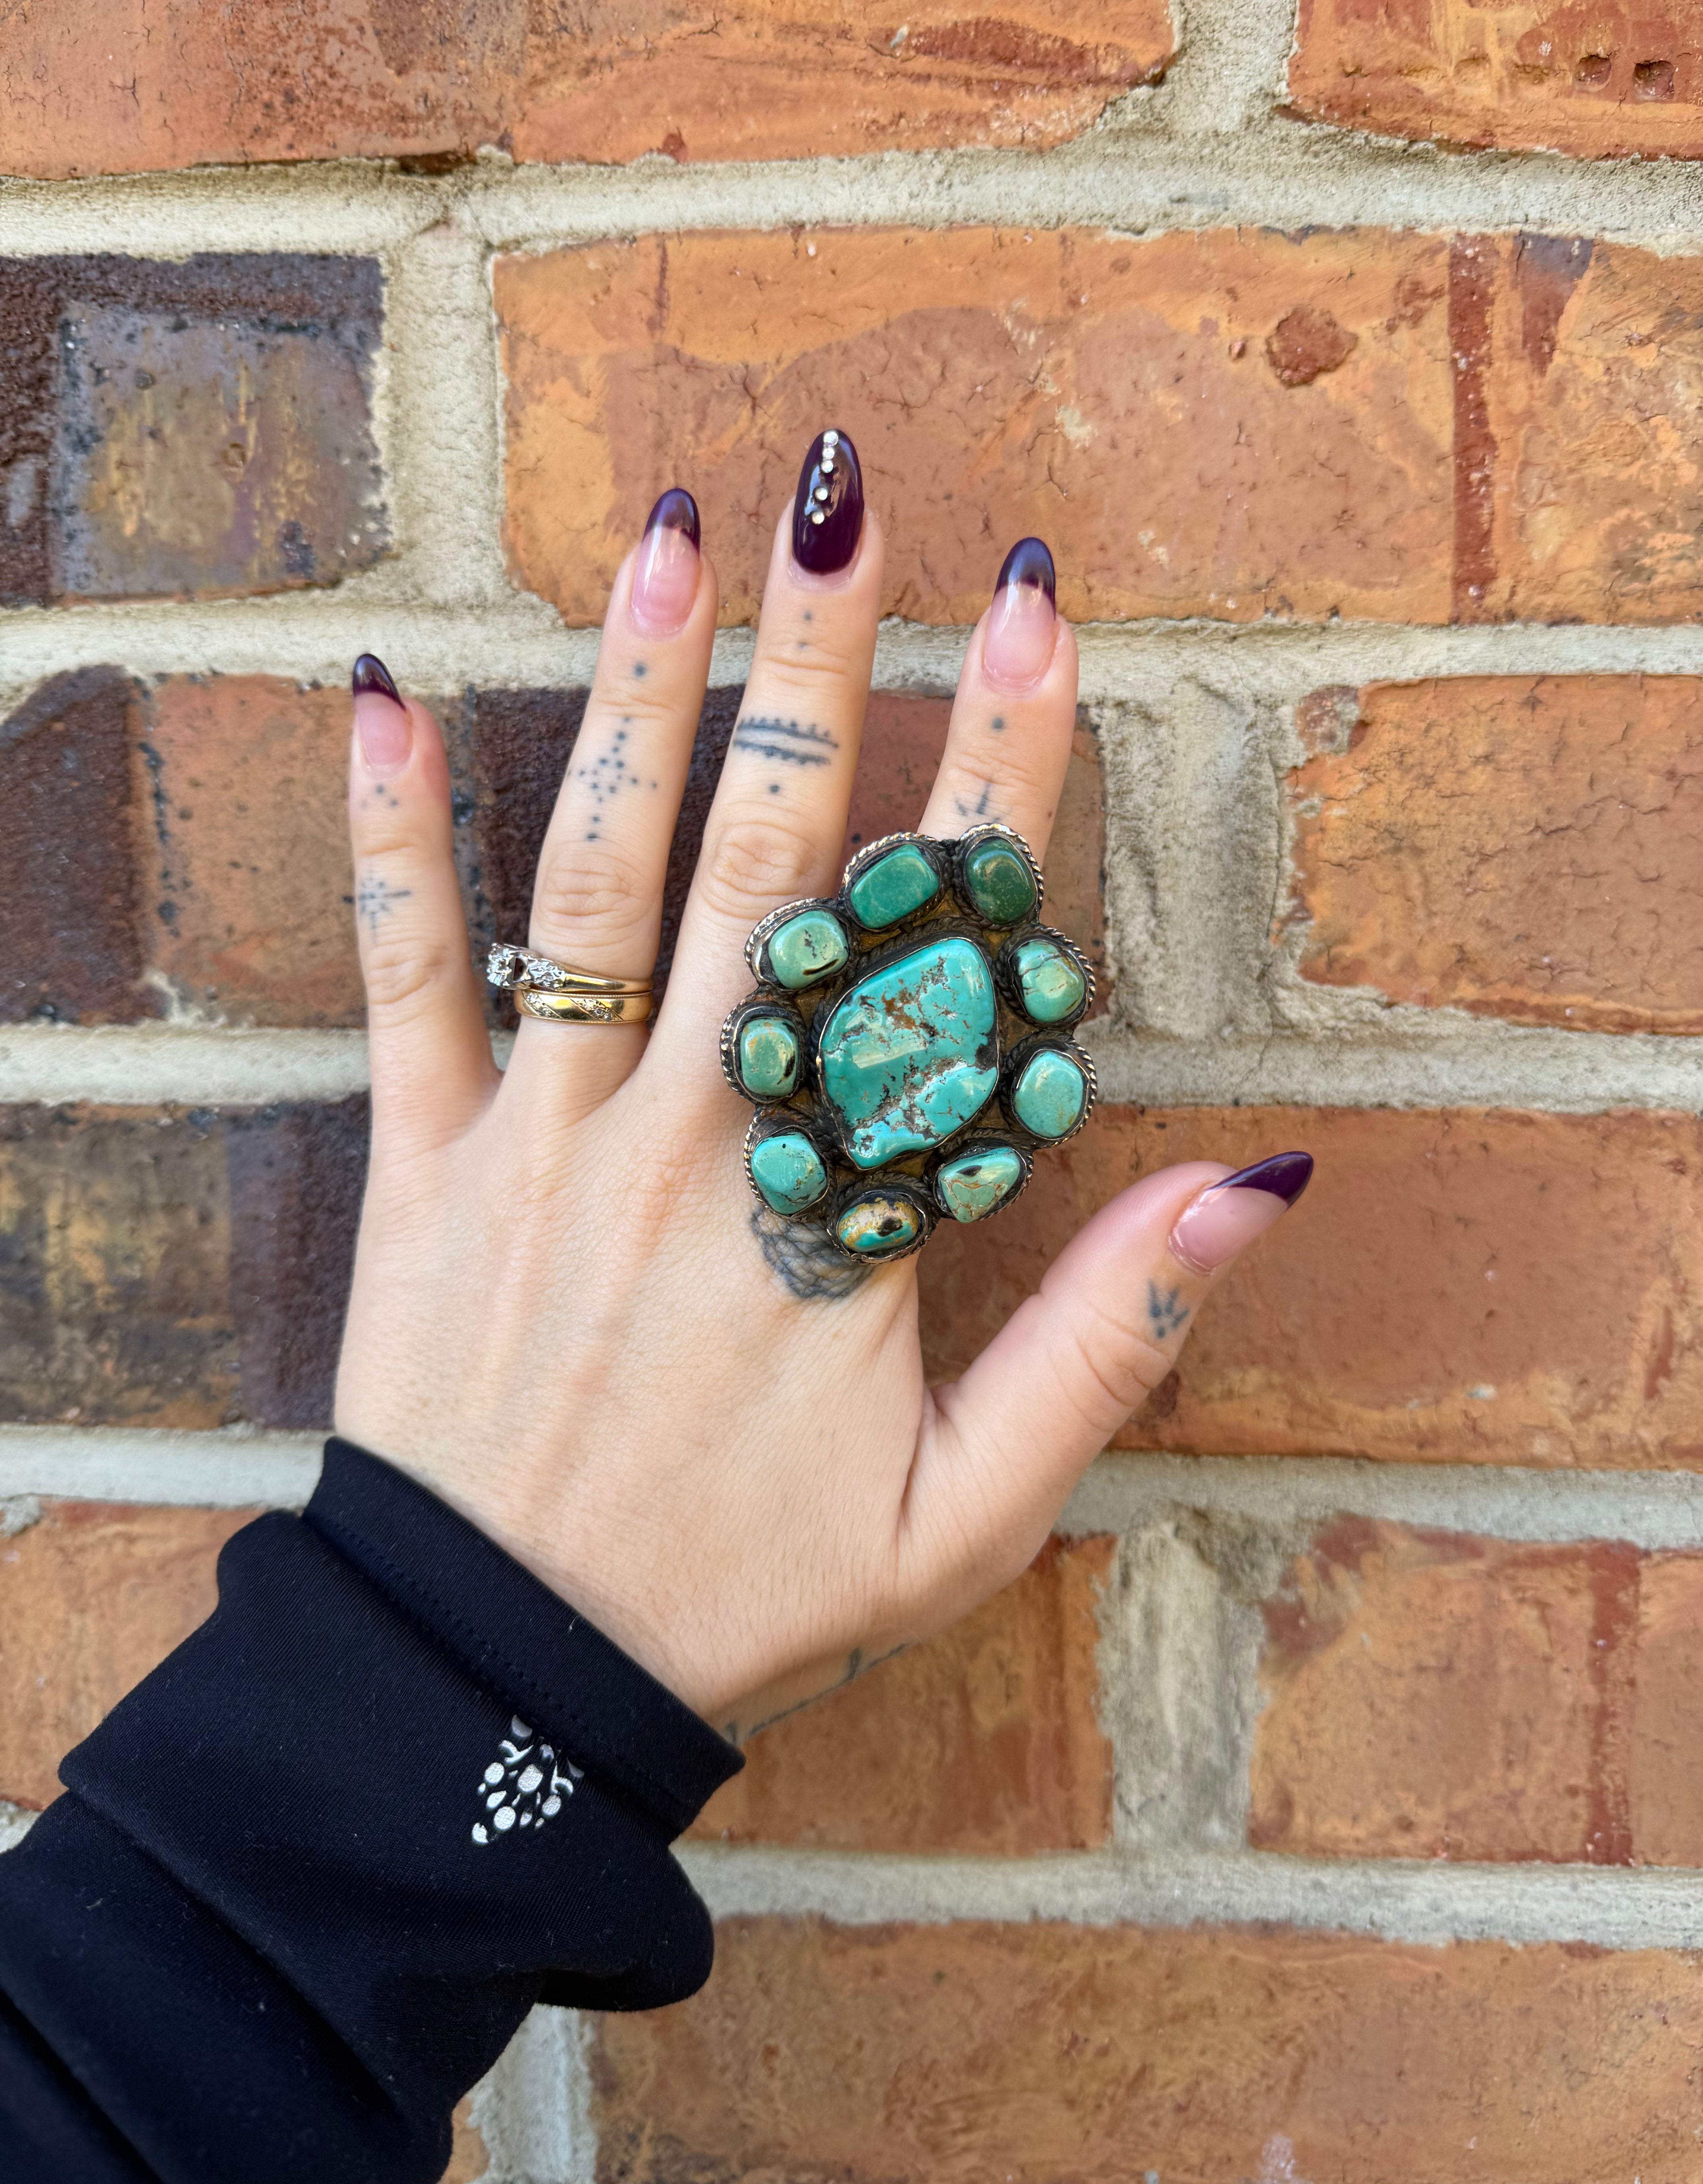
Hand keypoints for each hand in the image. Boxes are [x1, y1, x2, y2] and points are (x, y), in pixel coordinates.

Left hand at [333, 445, 1310, 1740]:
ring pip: (603, 883)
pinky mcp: (418, 1171)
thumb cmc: (747, 1594)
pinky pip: (403, 979)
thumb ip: (1108, 1345)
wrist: (506, 1687)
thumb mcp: (967, 1518)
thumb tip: (1253, 1187)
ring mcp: (546, 1147)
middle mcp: (697, 1143)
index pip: (944, 953)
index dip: (1002, 772)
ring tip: (678, 534)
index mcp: (841, 1217)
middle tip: (852, 496)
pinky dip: (390, 837)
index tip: (1037, 614)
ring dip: (643, 698)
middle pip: (776, 866)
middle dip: (823, 668)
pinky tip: (384, 695)